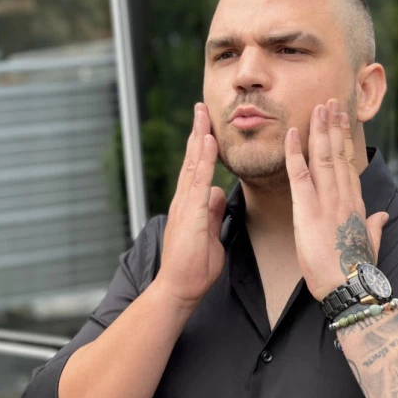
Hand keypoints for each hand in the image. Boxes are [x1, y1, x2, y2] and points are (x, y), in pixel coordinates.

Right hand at [153, 102, 226, 308]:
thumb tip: (218, 193)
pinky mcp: (190, 213)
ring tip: (202, 115)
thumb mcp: (210, 233)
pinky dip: (203, 159)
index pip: (196, 169)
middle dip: (197, 132)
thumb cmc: (193, 268)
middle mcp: (184, 200)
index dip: (202, 146)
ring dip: (198, 138)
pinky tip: (207, 142)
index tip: (207, 126)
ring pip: (193, 164)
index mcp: (189, 205)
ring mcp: (184, 205)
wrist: (178, 289)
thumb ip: (213, 212)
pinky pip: (199, 180)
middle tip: (201, 108)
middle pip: (191, 160)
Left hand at [284, 99, 387, 300]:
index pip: (349, 165)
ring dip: (319, 130)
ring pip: (323, 157)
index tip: (341, 120)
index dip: (344, 140)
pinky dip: (295, 152)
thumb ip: (375, 226)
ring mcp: (327, 201)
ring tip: (318, 107)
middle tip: (330, 102)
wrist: (349, 288)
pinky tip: (292, 133)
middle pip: (338, 154)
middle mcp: (344, 197)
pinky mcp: (308, 210)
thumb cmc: (357, 271)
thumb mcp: (370, 245)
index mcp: (356, 205)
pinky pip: (299, 175)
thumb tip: (382, 216)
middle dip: (333, 126)